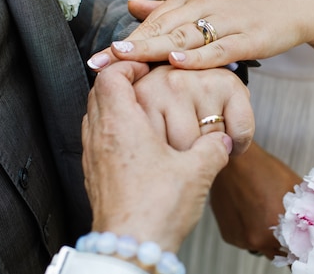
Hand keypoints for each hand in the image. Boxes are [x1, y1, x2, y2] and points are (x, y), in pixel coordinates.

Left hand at [82, 61, 233, 251]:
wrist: (129, 248)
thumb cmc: (156, 209)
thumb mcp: (197, 172)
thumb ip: (213, 149)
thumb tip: (221, 142)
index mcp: (120, 124)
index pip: (111, 75)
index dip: (128, 65)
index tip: (147, 68)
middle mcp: (99, 135)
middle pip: (98, 91)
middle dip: (121, 81)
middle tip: (145, 83)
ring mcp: (92, 155)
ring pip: (94, 114)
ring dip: (114, 105)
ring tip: (142, 111)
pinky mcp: (93, 174)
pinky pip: (96, 137)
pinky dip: (111, 129)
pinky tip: (136, 143)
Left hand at [87, 0, 313, 70]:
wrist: (297, 3)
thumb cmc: (248, 7)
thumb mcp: (206, 1)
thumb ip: (168, 7)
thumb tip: (131, 7)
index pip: (153, 21)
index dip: (125, 40)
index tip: (97, 58)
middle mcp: (205, 4)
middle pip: (162, 27)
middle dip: (129, 46)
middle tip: (99, 63)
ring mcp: (228, 19)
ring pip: (186, 35)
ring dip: (154, 47)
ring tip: (125, 57)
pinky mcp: (250, 36)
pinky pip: (221, 47)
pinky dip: (198, 55)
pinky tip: (177, 61)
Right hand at [210, 142, 301, 259]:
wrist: (235, 161)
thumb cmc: (263, 169)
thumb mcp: (295, 188)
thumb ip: (309, 210)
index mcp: (279, 231)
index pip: (297, 255)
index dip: (301, 248)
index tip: (302, 242)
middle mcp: (258, 240)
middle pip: (279, 253)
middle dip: (284, 242)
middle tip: (283, 224)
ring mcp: (242, 239)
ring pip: (261, 247)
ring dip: (266, 236)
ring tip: (265, 213)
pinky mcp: (229, 236)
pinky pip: (245, 240)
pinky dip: (250, 231)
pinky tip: (251, 213)